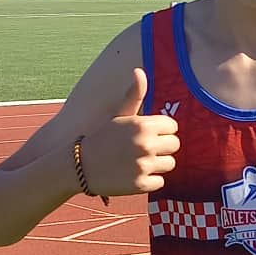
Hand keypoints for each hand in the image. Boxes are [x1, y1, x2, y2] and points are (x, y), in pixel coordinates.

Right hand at [78, 68, 179, 195]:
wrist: (80, 166)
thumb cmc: (103, 138)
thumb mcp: (119, 115)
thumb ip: (134, 95)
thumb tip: (139, 70)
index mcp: (143, 125)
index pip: (173, 127)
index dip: (162, 130)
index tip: (149, 134)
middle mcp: (145, 144)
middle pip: (175, 145)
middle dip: (162, 147)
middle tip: (144, 149)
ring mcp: (143, 165)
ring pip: (170, 164)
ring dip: (158, 164)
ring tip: (139, 161)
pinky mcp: (141, 184)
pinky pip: (160, 182)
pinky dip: (149, 180)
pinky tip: (134, 175)